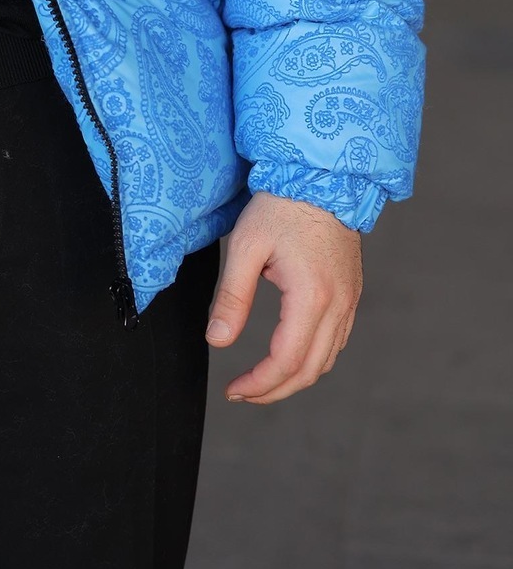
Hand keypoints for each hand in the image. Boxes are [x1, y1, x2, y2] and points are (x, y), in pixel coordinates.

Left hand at [205, 191, 361, 403]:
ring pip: (327, 359)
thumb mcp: (246, 247)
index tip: (234, 390)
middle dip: (275, 390)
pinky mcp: (351, 292)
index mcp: (312, 297)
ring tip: (261, 380)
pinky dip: (313, 358)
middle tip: (243, 392)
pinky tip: (289, 354)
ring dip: (295, 377)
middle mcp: (339, 306)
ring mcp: (350, 300)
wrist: (322, 176)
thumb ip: (232, 297)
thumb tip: (217, 341)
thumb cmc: (280, 206)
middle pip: (311, 370)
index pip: (287, 361)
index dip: (260, 384)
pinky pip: (337, 340)